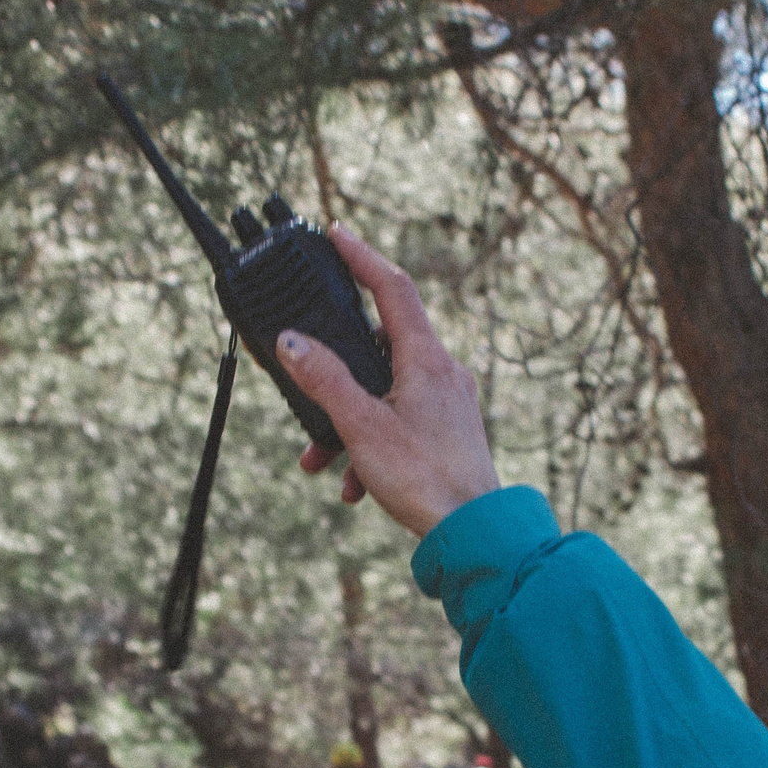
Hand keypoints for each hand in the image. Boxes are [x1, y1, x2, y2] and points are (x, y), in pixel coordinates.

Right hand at [278, 224, 501, 538]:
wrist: (474, 533)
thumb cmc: (426, 480)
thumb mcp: (361, 426)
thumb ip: (325, 380)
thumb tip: (293, 340)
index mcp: (426, 359)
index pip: (392, 286)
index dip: (362, 256)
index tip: (337, 235)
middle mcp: (443, 372)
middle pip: (380, 344)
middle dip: (336, 367)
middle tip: (306, 372)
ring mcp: (449, 402)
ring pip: (385, 391)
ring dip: (347, 421)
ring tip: (322, 460)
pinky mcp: (449, 432)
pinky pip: (400, 421)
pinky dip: (370, 443)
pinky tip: (354, 483)